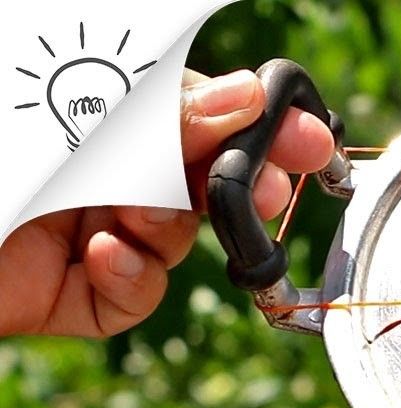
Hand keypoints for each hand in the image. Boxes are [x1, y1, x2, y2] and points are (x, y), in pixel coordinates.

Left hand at [0, 69, 334, 337]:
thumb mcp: (70, 126)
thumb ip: (157, 117)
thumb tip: (246, 96)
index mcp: (101, 115)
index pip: (201, 111)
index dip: (259, 124)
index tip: (310, 142)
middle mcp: (101, 170)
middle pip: (201, 177)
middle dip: (236, 185)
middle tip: (265, 191)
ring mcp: (89, 231)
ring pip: (176, 237)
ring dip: (166, 227)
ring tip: (130, 216)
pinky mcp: (74, 295)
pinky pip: (135, 298)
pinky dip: (133, 281)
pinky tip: (102, 256)